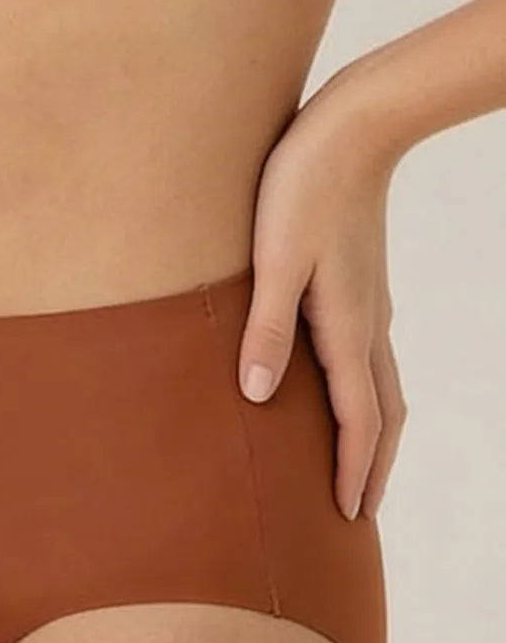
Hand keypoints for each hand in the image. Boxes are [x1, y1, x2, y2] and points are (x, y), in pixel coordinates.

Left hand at [238, 82, 408, 520]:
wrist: (353, 126)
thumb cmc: (303, 187)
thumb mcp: (274, 258)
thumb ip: (265, 328)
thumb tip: (259, 397)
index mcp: (347, 328)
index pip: (358, 419)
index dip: (351, 470)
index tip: (347, 516)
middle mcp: (367, 325)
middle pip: (383, 415)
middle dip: (372, 466)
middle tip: (360, 512)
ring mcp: (370, 306)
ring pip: (384, 388)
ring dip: (374, 435)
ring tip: (359, 466)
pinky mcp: (361, 286)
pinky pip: (372, 360)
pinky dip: (367, 397)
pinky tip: (343, 394)